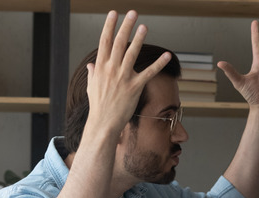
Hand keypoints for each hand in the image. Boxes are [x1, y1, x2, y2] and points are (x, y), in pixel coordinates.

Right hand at [85, 10, 171, 135]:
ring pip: (132, 54)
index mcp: (101, 67)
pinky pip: (149, 73)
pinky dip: (158, 63)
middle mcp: (111, 69)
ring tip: (145, 26)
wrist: (103, 122)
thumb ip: (93, 73)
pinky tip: (167, 54)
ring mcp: (123, 77)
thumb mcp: (91, 87)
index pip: (105, 41)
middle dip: (125, 26)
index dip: (109, 26)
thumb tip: (92, 65)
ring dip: (139, 39)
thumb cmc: (98, 106)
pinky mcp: (135, 87)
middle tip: (132, 13)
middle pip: (119, 43)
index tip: (114, 14)